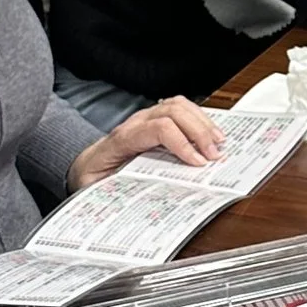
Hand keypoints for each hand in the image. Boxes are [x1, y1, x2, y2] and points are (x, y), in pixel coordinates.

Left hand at [71, 96, 226, 183]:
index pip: (158, 129)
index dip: (182, 144)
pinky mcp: (156, 118)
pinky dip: (199, 119)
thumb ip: (121, 190)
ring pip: (179, 105)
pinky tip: (210, 134)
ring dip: (203, 122)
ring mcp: (147, 117)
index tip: (198, 164)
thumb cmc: (96, 176)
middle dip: (199, 132)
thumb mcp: (102, 188)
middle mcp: (137, 122)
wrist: (87, 163)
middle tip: (214, 156)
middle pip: (173, 111)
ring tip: (218, 142)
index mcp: (123, 139)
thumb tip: (142, 201)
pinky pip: (181, 108)